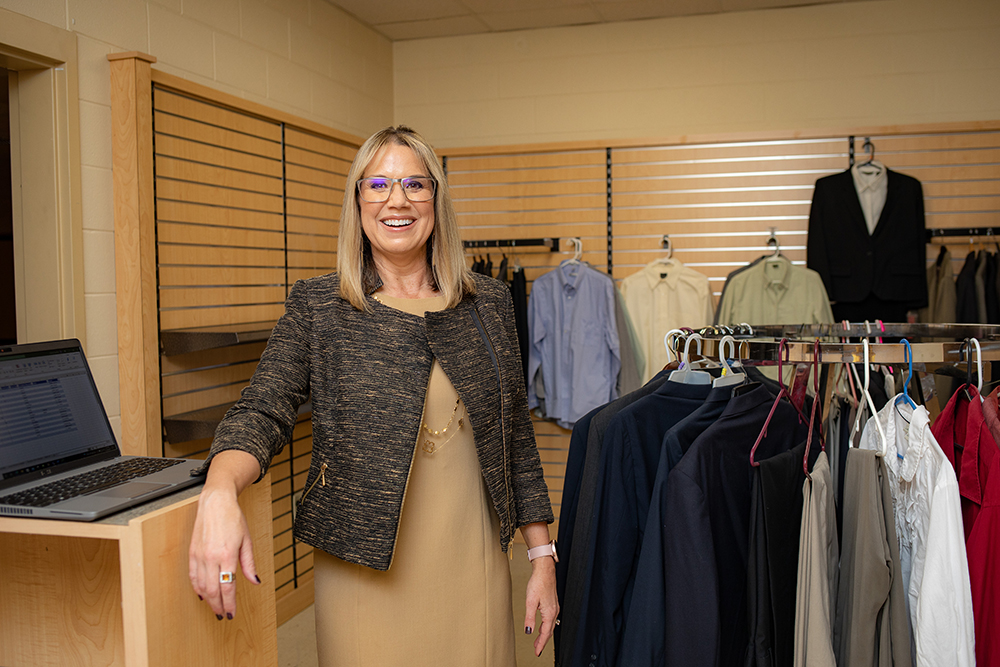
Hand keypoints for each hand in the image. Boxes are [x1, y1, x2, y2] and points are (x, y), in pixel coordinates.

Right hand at [188, 484, 258, 619]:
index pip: (227, 587)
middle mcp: (211, 557)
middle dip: (218, 605)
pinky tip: (201, 594)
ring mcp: (199, 556)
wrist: (215, 503)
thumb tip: (255, 581)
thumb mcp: (247, 540)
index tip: (231, 613)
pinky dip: (196, 588)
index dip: (229, 603)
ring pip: (201, 586)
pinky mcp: (192, 553)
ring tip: (214, 607)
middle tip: (222, 615)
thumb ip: (249, 564)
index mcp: (227, 555)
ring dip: (207, 600)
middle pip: (213, 590)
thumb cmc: (233, 518)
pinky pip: (192, 576)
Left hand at [523, 556, 558, 656]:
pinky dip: (546, 626)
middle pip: (549, 631)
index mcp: (549, 613)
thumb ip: (529, 618)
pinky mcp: (553, 603)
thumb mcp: (530, 601)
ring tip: (538, 641)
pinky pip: (550, 619)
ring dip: (544, 634)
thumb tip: (528, 631)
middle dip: (543, 641)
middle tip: (537, 650)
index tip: (537, 652)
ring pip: (550, 625)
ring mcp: (554, 607)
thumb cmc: (538, 583)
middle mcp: (554, 611)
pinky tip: (541, 627)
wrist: (545, 570)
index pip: (545, 633)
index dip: (541, 644)